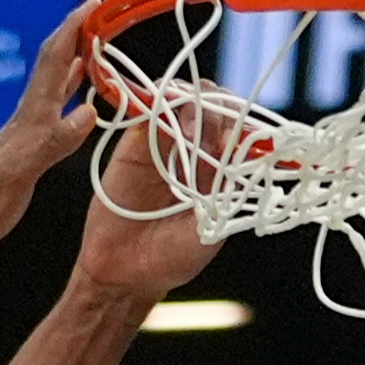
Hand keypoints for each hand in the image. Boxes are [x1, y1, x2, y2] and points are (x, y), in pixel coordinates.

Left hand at [0, 6, 99, 256]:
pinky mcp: (27, 148)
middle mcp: (29, 116)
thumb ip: (53, 142)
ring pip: (55, 83)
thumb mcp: (21, 172)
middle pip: (54, 62)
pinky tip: (79, 97)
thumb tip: (89, 114)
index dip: (74, 28)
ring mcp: (27, 130)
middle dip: (77, 34)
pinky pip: (55, 110)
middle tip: (101, 15)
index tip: (94, 5)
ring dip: (76, 60)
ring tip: (97, 45)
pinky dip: (71, 95)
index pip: (55, 60)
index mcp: (30, 116)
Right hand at [76, 114, 223, 304]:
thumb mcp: (208, 232)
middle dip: (218, 112)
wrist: (123, 269)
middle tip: (209, 140)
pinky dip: (157, 96)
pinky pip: (148, 103)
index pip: (239, 130)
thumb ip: (223, 196)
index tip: (235, 144)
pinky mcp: (135, 138)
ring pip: (185, 98)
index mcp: (221, 172)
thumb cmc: (170, 257)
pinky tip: (162, 109)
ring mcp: (166, 141)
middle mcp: (197, 151)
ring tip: (187, 135)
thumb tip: (238, 157)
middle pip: (216, 105)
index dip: (242, 127)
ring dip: (191, 104)